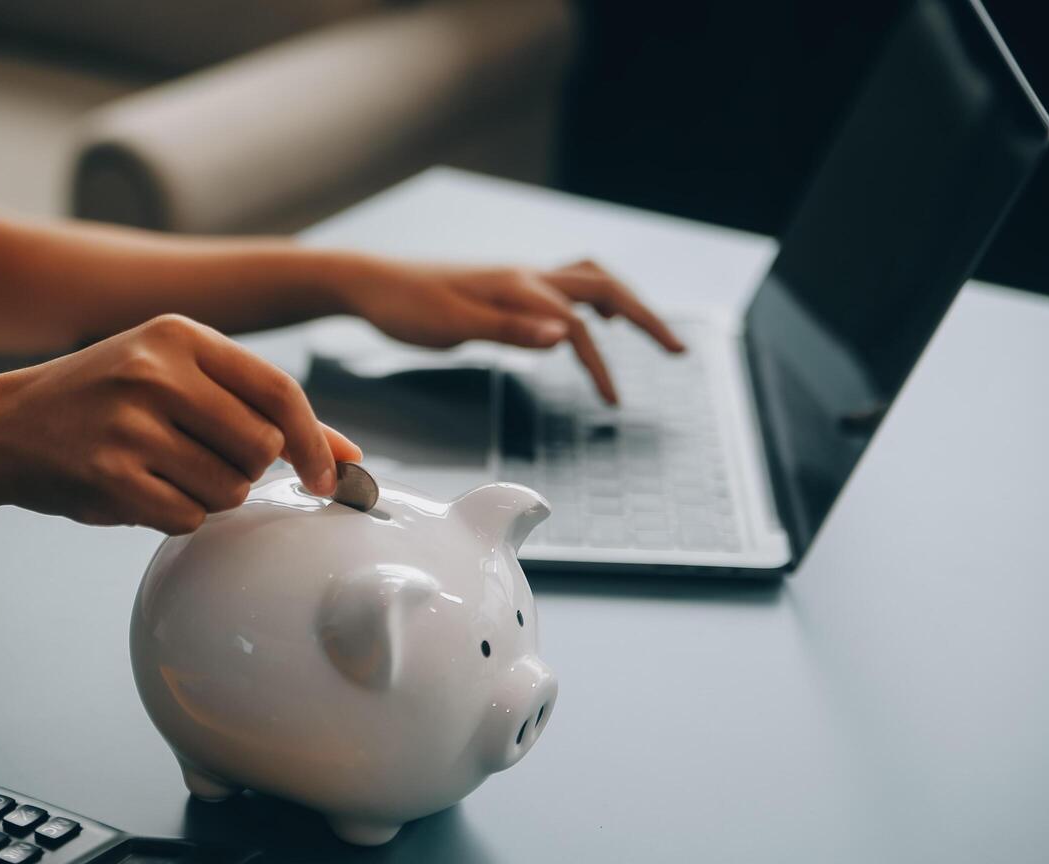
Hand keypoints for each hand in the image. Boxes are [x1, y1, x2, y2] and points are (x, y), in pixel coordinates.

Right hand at [0, 314, 359, 533]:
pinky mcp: (108, 475)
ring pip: (228, 489)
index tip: (331, 477)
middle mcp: (155, 371)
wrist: (3, 427)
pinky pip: (187, 517)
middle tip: (205, 460)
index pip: (279, 390)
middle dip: (247, 469)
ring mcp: (128, 423)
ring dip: (211, 495)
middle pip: (260, 449)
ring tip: (164, 471)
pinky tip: (141, 490)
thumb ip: (262, 410)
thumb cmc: (108, 403)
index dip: (315, 441)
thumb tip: (349, 454)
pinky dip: (177, 516)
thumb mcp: (179, 380)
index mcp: (180, 336)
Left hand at [339, 257, 683, 403]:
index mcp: (519, 287)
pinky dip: (588, 300)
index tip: (615, 403)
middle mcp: (526, 276)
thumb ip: (508, 330)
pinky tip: (584, 323)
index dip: (600, 366)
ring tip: (642, 329)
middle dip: (645, 317)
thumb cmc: (405, 307)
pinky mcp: (505, 286)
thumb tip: (563, 336)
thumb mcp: (453, 325)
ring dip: (620, 302)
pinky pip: (563, 285)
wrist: (370, 282)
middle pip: (603, 287)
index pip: (576, 326)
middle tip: (678, 350)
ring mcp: (517, 278)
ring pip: (586, 279)